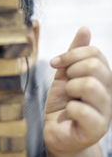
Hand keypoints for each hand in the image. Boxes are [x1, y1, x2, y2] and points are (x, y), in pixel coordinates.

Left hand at [44, 27, 111, 155]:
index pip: (95, 53)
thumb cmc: (62, 103)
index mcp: (102, 78)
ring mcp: (105, 111)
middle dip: (70, 71)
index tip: (54, 63)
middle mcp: (108, 93)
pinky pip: (81, 109)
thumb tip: (85, 29)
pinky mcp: (96, 128)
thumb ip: (74, 54)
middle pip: (94, 66)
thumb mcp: (65, 75)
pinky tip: (69, 114)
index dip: (71, 54)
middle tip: (66, 84)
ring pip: (90, 85)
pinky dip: (69, 108)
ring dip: (70, 89)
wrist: (57, 132)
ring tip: (69, 99)